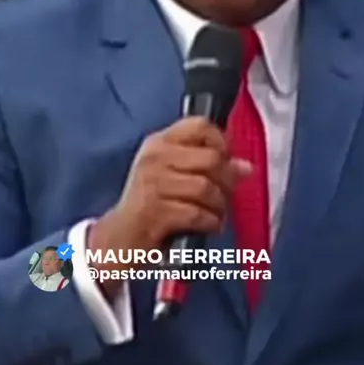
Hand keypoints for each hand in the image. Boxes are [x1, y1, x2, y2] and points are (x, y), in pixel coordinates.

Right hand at [87, 117, 251, 297]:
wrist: (118, 239)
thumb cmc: (150, 206)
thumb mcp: (171, 176)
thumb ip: (205, 166)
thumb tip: (245, 167)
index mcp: (159, 143)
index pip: (199, 125)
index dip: (221, 142)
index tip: (226, 160)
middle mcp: (154, 158)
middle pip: (211, 158)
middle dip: (227, 181)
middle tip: (225, 195)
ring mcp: (152, 183)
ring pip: (206, 188)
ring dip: (219, 206)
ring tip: (216, 214)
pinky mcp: (154, 212)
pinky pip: (198, 213)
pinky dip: (210, 223)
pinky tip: (208, 226)